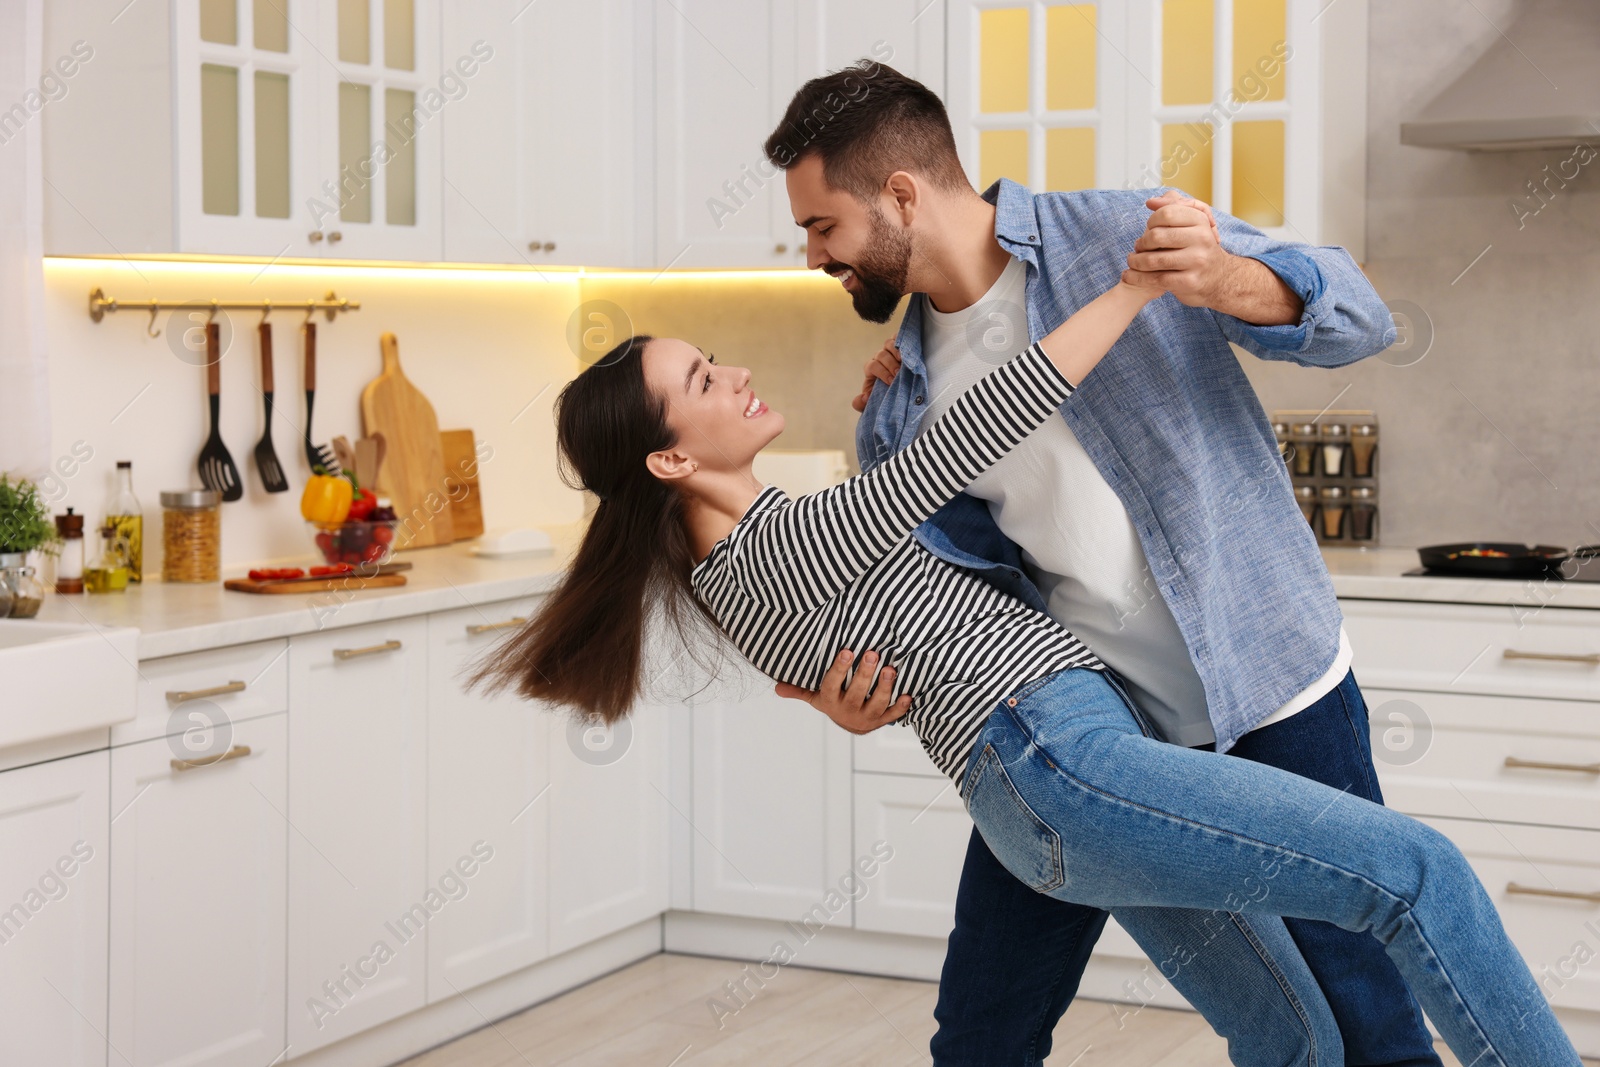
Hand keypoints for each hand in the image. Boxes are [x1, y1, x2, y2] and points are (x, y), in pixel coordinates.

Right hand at [774, 648, 911, 734]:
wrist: (851, 725)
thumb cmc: (833, 702)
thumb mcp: (815, 697)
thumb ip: (799, 690)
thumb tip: (777, 686)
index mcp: (830, 701)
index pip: (832, 684)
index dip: (839, 669)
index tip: (848, 651)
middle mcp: (848, 711)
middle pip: (856, 693)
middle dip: (865, 674)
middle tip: (873, 653)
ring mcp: (866, 717)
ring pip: (876, 704)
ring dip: (885, 688)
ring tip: (890, 669)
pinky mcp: (881, 720)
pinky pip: (892, 715)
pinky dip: (900, 707)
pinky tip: (907, 695)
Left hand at [851, 337, 902, 412]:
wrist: (902, 389)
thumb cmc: (887, 394)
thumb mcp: (874, 401)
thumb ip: (863, 404)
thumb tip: (861, 399)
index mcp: (871, 369)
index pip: (872, 366)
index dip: (881, 372)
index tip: (890, 381)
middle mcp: (879, 357)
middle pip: (881, 355)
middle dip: (889, 365)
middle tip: (898, 374)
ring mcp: (889, 349)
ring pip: (889, 345)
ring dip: (896, 353)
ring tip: (903, 362)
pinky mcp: (900, 344)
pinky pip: (898, 338)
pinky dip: (902, 343)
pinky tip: (907, 352)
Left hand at [1121, 191, 1228, 305]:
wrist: (1218, 278)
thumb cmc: (1196, 247)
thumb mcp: (1191, 222)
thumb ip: (1172, 206)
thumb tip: (1151, 202)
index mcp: (1200, 220)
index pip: (1166, 213)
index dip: (1151, 221)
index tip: (1149, 228)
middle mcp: (1202, 239)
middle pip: (1156, 236)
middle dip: (1141, 243)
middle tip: (1138, 247)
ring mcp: (1197, 261)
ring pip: (1153, 259)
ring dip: (1135, 261)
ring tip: (1132, 260)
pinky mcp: (1190, 281)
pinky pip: (1156, 279)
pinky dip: (1136, 278)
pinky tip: (1129, 276)